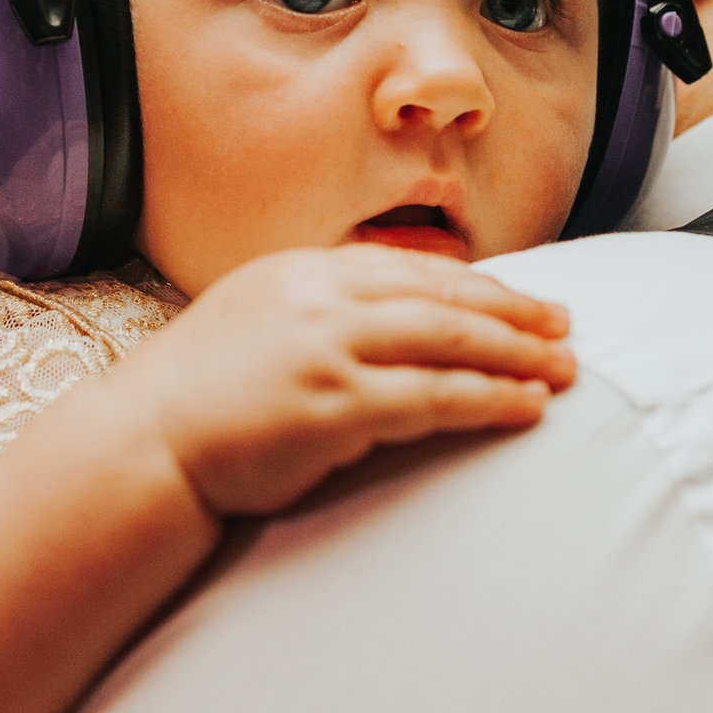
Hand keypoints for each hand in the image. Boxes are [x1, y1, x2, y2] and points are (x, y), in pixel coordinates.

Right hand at [114, 245, 574, 515]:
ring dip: (517, 355)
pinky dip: (487, 398)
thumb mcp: (262, 320)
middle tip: (567, 329)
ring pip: (449, 341)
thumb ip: (325, 310)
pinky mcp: (334, 407)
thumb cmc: (203, 395)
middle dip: (516, 314)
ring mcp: (328, 350)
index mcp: (307, 271)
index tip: (529, 302)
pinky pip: (431, 397)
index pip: (416, 270)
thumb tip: (397, 320)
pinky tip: (524, 407)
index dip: (482, 286)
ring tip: (565, 370)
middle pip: (445, 297)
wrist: (145, 442)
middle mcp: (322, 298)